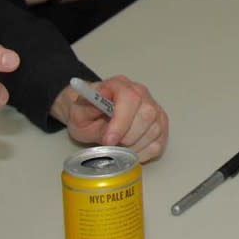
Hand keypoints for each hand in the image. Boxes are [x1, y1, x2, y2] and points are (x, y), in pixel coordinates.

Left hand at [54, 74, 168, 160]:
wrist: (91, 116)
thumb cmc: (86, 113)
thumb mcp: (78, 112)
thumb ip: (86, 108)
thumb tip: (98, 101)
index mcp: (119, 85)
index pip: (130, 98)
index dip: (121, 122)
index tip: (109, 140)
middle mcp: (141, 92)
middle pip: (148, 114)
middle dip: (128, 136)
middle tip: (112, 144)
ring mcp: (154, 108)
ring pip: (155, 130)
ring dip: (135, 146)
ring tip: (119, 147)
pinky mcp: (160, 124)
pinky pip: (159, 142)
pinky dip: (144, 152)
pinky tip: (130, 150)